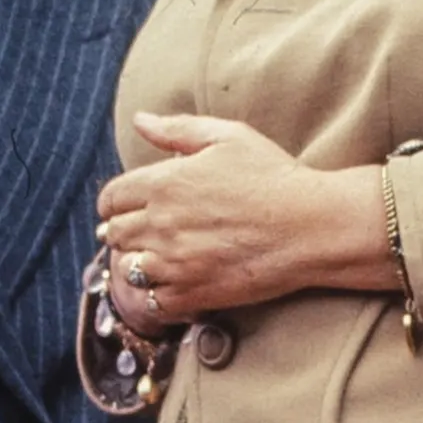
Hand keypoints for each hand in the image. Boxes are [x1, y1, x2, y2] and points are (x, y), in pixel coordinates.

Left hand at [97, 114, 392, 323]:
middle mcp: (161, 223)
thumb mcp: (229, 137)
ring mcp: (175, 262)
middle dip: (125, 231)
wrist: (313, 226)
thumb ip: (178, 129)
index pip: (110, 198)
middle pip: (114, 234)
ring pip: (129, 270)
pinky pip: (153, 302)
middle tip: (148, 234)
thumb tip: (140, 121)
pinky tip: (176, 284)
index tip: (131, 208)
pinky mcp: (194, 292)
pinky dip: (157, 295)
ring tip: (159, 260)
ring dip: (138, 264)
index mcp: (164, 182)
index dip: (116, 203)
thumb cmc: (276, 177)